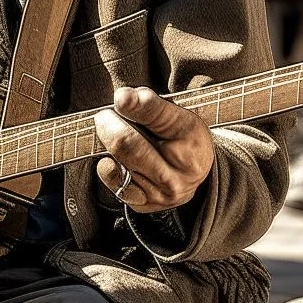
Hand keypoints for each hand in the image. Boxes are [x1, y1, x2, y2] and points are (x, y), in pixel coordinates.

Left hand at [93, 87, 214, 213]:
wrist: (195, 173)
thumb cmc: (182, 138)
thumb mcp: (178, 114)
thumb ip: (150, 104)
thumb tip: (122, 98)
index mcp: (190, 140)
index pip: (155, 116)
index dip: (132, 104)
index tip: (121, 98)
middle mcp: (177, 173)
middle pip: (126, 143)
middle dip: (109, 124)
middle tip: (107, 116)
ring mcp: (161, 194)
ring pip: (116, 163)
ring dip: (108, 145)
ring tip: (116, 136)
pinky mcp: (145, 205)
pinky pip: (114, 183)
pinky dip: (108, 167)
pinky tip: (116, 159)